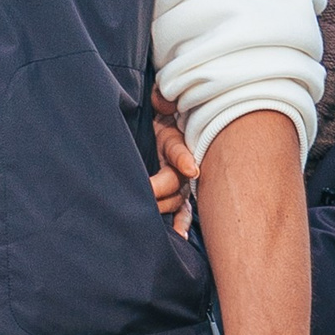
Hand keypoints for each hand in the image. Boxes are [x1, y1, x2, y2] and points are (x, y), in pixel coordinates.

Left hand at [148, 91, 197, 233]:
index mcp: (175, 139)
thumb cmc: (162, 108)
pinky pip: (183, 211)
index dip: (185, 160)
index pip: (180, 151)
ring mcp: (181, 179)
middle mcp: (182, 163)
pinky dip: (181, 223)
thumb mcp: (161, 98)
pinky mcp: (177, 190)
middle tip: (143, 193)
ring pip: (177, 199)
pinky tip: (179, 237)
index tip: (191, 170)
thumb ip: (162, 97)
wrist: (168, 118)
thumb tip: (164, 103)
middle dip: (160, 189)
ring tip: (149, 213)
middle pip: (176, 182)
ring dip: (164, 207)